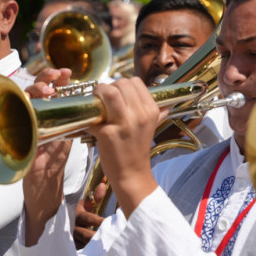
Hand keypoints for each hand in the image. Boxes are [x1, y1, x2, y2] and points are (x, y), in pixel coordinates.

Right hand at [23, 68, 73, 245]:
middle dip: (45, 77)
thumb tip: (99, 100)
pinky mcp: (16, 134)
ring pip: (22, 97)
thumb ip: (78, 117)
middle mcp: (33, 113)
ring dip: (35, 90)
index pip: (50, 86)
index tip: (68, 72)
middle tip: (57, 75)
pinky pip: (14, 117)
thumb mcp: (70, 133)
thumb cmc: (56, 157)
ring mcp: (23, 122)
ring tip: (49, 90)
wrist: (45, 182)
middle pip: (34, 87)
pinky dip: (22, 108)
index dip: (56, 76)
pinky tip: (30, 104)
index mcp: (48, 110)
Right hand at [73, 181, 106, 248]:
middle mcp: (73, 227)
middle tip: (111, 239)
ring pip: (84, 245)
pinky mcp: (72, 248)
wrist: (59, 222)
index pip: (88, 219)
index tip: (110, 222)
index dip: (99, 221)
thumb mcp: (84, 204)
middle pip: (86, 235)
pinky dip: (91, 253)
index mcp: (76, 215)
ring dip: (95, 247)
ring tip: (108, 249)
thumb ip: (94, 196)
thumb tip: (103, 185)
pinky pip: (82, 252)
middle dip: (98, 237)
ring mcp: (72, 239)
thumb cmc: (77, 212)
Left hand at [86, 78, 166, 214]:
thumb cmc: (138, 148)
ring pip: (109, 92)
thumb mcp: (152, 127)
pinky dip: (88, 116)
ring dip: (98, 93)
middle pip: (120, 84)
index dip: (121, 84)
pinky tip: (90, 122)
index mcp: (151, 110)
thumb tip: (167, 102)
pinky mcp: (107, 133)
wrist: (131, 173)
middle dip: (107, 87)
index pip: (135, 82)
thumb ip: (158, 112)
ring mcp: (124, 124)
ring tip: (95, 103)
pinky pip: (93, 115)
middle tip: (101, 97)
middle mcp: (140, 115)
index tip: (114, 93)